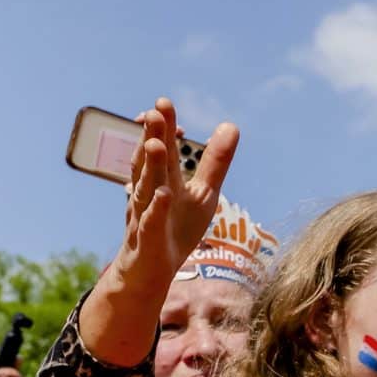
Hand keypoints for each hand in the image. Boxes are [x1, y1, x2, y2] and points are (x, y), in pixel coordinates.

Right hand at [110, 98, 240, 289]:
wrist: (149, 271)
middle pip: (150, 162)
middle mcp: (150, 193)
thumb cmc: (176, 228)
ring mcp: (146, 216)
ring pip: (146, 189)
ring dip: (151, 167)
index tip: (164, 104)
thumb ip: (215, 162)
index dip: (164, 128)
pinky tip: (164, 195)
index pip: (163, 149)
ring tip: (157, 144)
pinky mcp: (148, 241)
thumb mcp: (203, 192)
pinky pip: (151, 225)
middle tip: (154, 111)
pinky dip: (156, 210)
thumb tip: (230, 125)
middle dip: (152, 137)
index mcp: (163, 180)